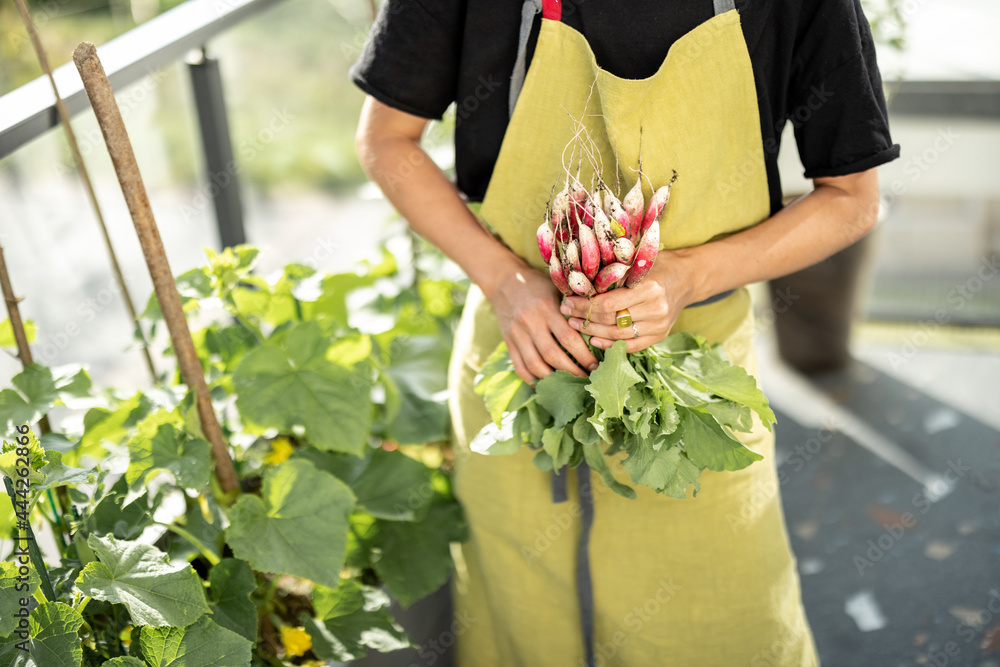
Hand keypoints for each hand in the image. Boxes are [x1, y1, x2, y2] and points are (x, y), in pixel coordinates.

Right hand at [482, 260, 599, 384]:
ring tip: (569, 383)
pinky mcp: (508, 342)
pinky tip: (547, 383)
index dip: (584, 356)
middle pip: (553, 355)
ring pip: (535, 365)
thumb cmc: (538, 284)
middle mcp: (530, 322)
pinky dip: (533, 379)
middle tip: (587, 378)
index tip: (597, 365)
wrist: (504, 281)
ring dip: (554, 379)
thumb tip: (599, 326)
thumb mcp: (557, 287)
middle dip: (572, 371)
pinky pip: (520, 367)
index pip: (568, 338)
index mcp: (546, 307)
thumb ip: (575, 304)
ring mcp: (517, 334)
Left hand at [559, 250, 694, 352]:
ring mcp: (659, 325)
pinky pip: (631, 345)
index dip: (585, 304)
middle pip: (611, 320)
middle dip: (585, 318)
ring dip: (594, 332)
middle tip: (567, 314)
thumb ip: (614, 272)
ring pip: (618, 335)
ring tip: (576, 326)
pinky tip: (595, 340)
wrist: (687, 278)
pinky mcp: (660, 335)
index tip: (568, 301)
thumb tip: (579, 281)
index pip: (608, 303)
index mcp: (650, 288)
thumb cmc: (657, 265)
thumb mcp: (637, 262)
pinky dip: (611, 345)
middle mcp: (656, 309)